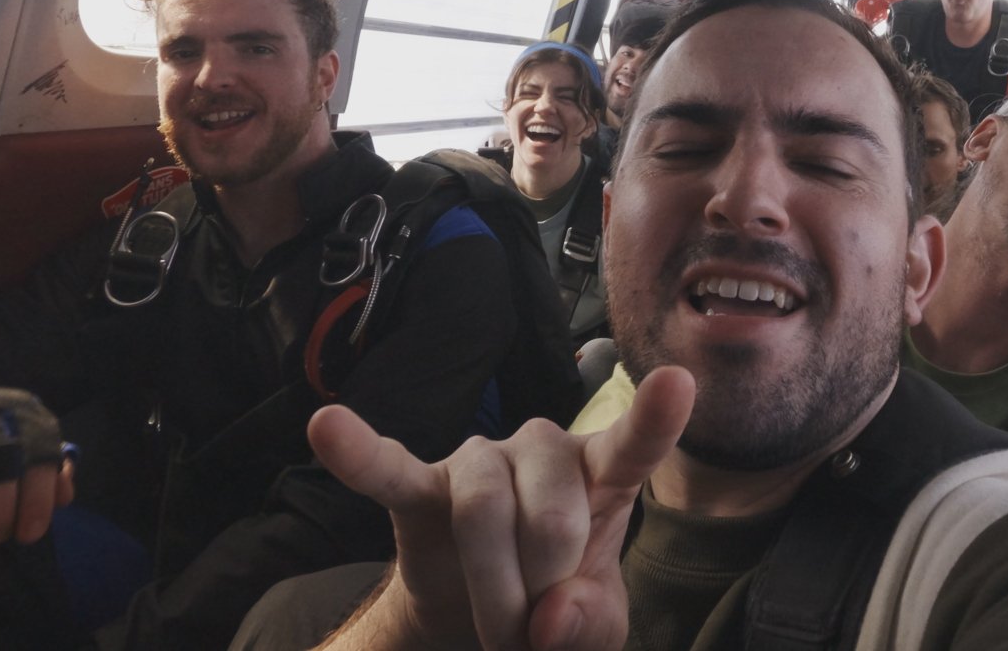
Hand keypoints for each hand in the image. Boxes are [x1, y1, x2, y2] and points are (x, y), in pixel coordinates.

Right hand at [311, 366, 694, 650]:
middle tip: (538, 637)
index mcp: (600, 475)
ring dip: (493, 591)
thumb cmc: (554, 601)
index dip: (656, 417)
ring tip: (501, 636)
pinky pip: (388, 468)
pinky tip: (328, 427)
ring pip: (483, 514)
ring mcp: (478, 460)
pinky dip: (359, 452)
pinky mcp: (418, 485)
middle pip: (549, 515)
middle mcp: (543, 449)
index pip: (633, 445)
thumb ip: (593, 624)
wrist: (478, 618)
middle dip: (545, 593)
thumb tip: (551, 617)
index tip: (679, 382)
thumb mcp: (592, 627)